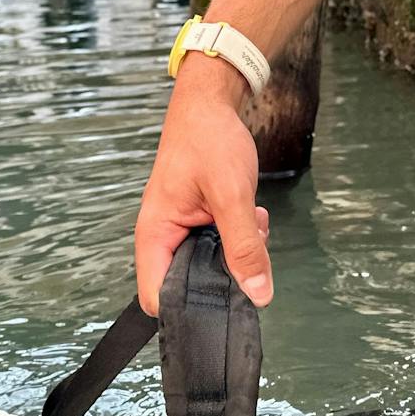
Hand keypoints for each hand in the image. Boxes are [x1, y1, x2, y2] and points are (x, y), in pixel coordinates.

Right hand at [135, 59, 271, 313]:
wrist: (211, 105)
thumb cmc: (209, 140)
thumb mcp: (231, 196)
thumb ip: (244, 247)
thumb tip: (259, 295)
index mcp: (156, 235)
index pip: (158, 297)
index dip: (188, 310)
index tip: (225, 305)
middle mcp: (165, 238)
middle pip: (189, 287)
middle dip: (225, 276)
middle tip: (251, 253)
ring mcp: (183, 230)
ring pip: (211, 267)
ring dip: (239, 253)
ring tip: (254, 224)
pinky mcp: (200, 223)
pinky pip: (222, 247)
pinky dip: (242, 237)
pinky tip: (253, 215)